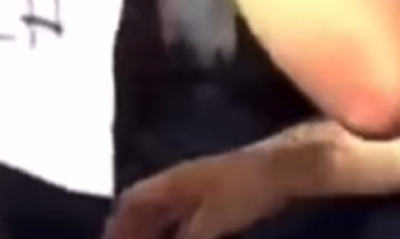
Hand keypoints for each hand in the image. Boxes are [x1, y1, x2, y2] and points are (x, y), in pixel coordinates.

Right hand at [105, 147, 296, 238]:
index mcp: (174, 181)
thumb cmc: (243, 190)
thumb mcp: (211, 222)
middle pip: (147, 205)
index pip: (135, 200)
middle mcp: (181, 180)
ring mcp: (199, 186)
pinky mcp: (216, 195)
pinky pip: (182, 215)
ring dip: (153, 231)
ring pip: (166, 210)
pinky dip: (172, 231)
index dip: (119, 225)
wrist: (280, 167)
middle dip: (134, 229)